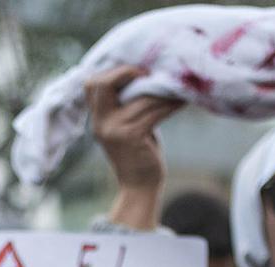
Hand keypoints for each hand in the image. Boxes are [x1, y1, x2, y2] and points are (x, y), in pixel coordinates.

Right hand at [86, 65, 182, 230]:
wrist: (139, 188)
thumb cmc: (137, 155)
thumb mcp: (124, 127)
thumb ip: (125, 106)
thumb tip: (147, 75)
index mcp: (97, 119)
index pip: (92, 84)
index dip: (112, 72)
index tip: (136, 71)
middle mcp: (101, 123)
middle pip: (105, 83)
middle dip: (127, 72)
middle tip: (151, 73)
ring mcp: (115, 130)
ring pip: (140, 98)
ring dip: (163, 90)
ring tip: (179, 85)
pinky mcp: (132, 136)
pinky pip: (154, 111)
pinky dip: (171, 104)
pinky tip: (182, 101)